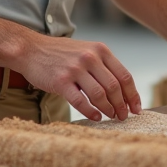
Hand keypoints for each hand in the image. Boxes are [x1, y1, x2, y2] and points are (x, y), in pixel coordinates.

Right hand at [20, 35, 141, 121]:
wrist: (30, 49)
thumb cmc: (60, 54)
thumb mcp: (86, 51)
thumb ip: (103, 66)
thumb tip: (123, 92)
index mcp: (100, 50)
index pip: (124, 76)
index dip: (133, 95)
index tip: (136, 108)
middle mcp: (90, 58)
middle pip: (114, 87)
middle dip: (122, 106)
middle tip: (123, 117)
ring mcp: (75, 69)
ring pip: (100, 95)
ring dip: (108, 110)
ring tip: (111, 117)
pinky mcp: (61, 81)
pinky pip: (81, 101)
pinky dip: (91, 112)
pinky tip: (96, 117)